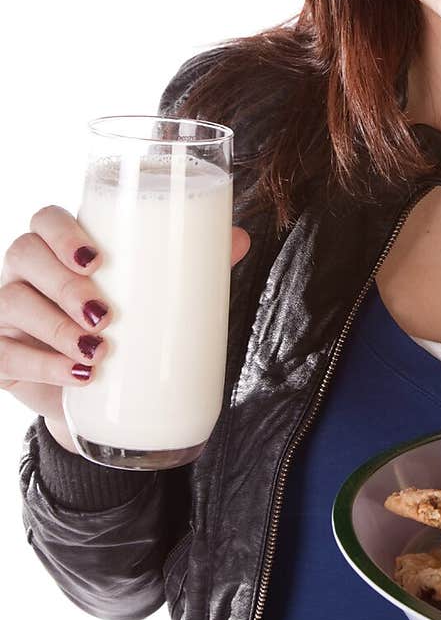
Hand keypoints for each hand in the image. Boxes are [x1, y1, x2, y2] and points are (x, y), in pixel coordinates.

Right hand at [0, 206, 250, 452]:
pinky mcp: (1, 356)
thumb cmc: (125, 329)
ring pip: (13, 303)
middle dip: (64, 284)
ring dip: (56, 328)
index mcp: (59, 247)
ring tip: (98, 351)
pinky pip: (3, 354)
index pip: (45, 219)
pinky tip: (76, 376)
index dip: (62, 232)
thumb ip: (192, 265)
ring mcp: (6, 313)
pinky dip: (41, 366)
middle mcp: (25, 273)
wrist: (102, 400)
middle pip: (24, 254)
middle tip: (104, 314)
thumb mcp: (156, 297)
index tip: (97, 258)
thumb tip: (239, 238)